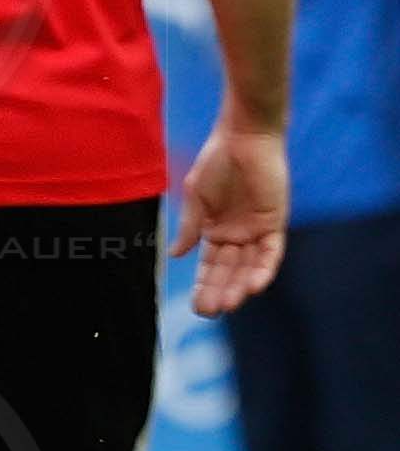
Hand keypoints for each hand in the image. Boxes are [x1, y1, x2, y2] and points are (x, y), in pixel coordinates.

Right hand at [175, 108, 289, 314]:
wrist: (243, 138)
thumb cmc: (216, 161)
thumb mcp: (196, 196)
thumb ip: (189, 226)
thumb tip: (176, 255)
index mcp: (214, 230)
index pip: (208, 266)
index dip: (202, 285)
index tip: (195, 305)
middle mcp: (236, 235)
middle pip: (228, 271)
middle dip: (218, 292)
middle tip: (208, 313)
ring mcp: (256, 231)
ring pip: (248, 268)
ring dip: (238, 287)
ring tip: (227, 305)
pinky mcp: (274, 225)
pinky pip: (270, 254)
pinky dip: (262, 270)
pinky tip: (252, 287)